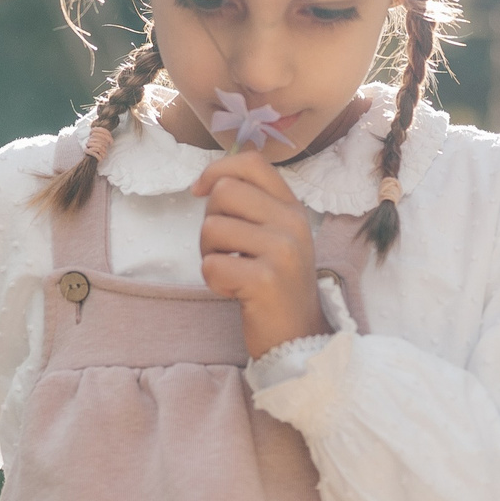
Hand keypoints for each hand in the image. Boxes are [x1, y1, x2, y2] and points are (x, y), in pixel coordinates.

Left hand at [192, 150, 331, 358]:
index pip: (251, 163)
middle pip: (224, 192)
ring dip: (209, 254)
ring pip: (212, 228)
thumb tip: (209, 182)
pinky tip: (235, 291)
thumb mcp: (277, 237)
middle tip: (224, 249)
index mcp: (293, 207)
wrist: (299, 338)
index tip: (200, 191)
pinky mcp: (265, 279)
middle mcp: (292, 223)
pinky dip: (214, 281)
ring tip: (231, 272)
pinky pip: (211, 265)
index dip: (217, 170)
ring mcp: (282, 250)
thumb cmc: (276, 286)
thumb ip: (254, 206)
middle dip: (210, 220)